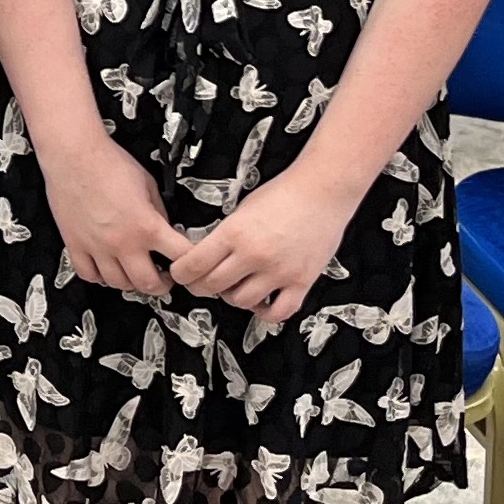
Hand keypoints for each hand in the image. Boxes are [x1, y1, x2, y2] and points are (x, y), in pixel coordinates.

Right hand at [34, 124, 185, 300]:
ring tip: (137, 274)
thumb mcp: (148, 184)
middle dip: (162, 285)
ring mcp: (98, 247)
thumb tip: (164, 227)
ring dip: (132, 283)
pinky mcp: (76, 245)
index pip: (181, 257)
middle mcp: (123, 243)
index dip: (192, 264)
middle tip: (165, 278)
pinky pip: (89, 275)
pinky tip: (106, 269)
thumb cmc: (108, 163)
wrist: (74, 155)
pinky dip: (100, 277)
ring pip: (119, 284)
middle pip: (149, 284)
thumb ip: (158, 211)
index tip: (191, 267)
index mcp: (146, 226)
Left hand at [165, 166, 366, 327]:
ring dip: (232, 297)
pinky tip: (261, 302)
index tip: (180, 274)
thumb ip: (225, 236)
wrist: (322, 190)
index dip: (181, 274)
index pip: (194, 264)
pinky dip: (265, 312)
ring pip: (241, 302)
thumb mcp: (242, 209)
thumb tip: (205, 257)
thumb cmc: (283, 194)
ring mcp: (279, 271)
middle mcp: (254, 255)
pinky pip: (278, 312)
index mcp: (234, 232)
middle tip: (202, 282)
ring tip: (235, 286)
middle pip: (212, 286)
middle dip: (201, 287)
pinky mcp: (301, 282)